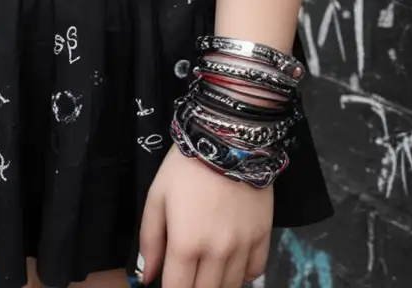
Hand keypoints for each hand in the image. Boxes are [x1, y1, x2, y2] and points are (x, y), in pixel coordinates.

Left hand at [138, 144, 273, 287]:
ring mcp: (243, 246)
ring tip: (208, 268)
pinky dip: (243, 273)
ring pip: (231, 287)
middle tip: (188, 273)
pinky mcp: (263, 236)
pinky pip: (256, 271)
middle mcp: (217, 253)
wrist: (226, 138)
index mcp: (186, 243)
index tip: (170, 282)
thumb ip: (150, 240)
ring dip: (216, 283)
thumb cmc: (184, 167)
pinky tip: (232, 260)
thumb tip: (147, 277)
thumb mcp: (157, 196)